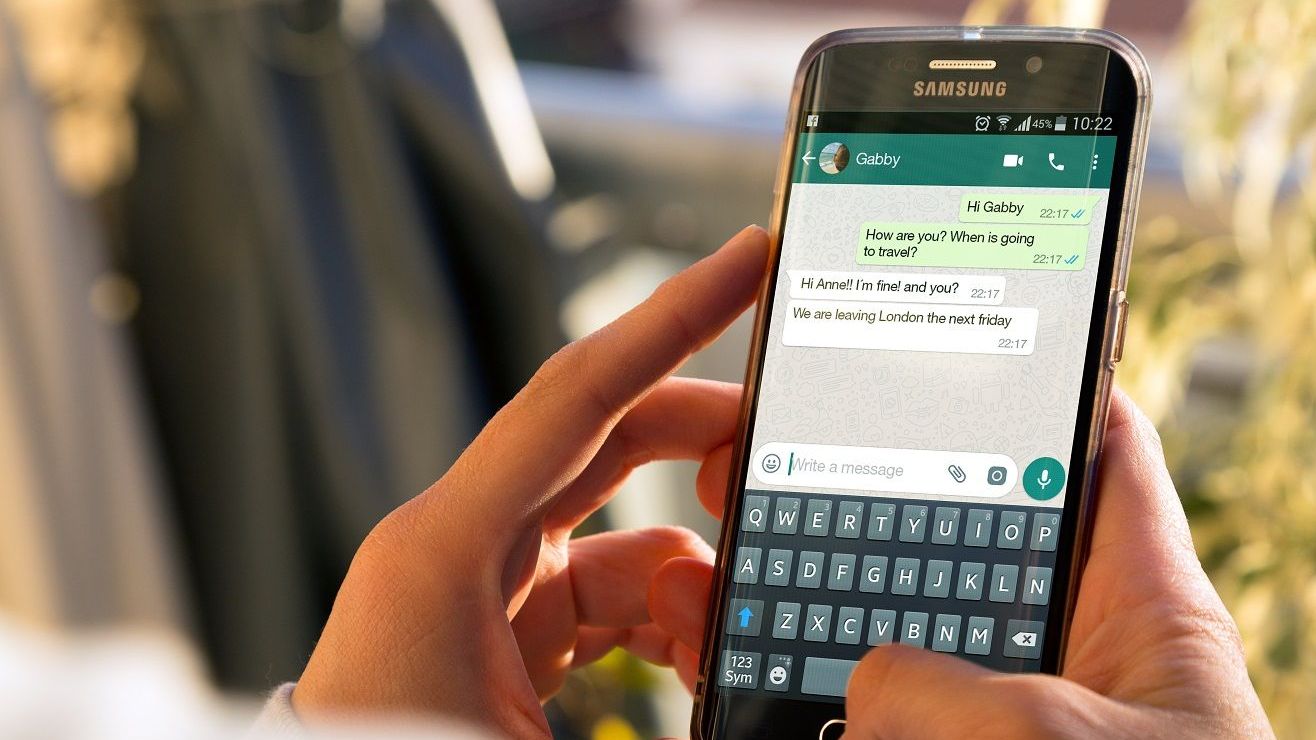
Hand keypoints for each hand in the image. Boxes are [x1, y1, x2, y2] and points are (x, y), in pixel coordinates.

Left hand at [292, 226, 768, 736]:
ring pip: (619, 531)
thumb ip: (672, 702)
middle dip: (705, 441)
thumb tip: (763, 702)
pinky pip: (603, 590)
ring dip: (693, 572)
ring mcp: (480, 583)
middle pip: (607, 440)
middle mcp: (461, 543)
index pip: (580, 396)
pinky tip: (696, 663)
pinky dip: (662, 615)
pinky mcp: (498, 628)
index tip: (745, 261)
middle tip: (786, 454)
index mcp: (449, 548)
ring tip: (730, 640)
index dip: (672, 319)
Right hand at [651, 390, 1273, 738]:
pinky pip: (856, 709)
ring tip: (725, 547)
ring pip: (889, 633)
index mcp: (1141, 608)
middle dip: (863, 486)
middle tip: (775, 440)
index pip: (1101, 450)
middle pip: (956, 534)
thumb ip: (950, 689)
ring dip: (804, 593)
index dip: (1043, 377)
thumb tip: (865, 682)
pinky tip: (727, 650)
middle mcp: (1064, 655)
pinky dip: (787, 682)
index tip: (957, 326)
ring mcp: (999, 717)